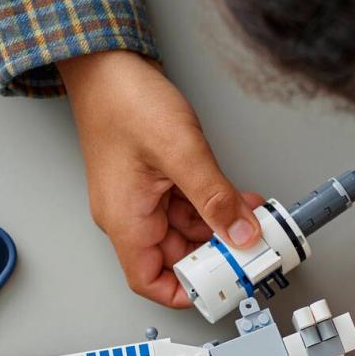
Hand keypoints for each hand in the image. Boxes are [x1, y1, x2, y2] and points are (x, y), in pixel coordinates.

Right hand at [59, 51, 260, 306]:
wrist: (105, 63)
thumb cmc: (123, 100)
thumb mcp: (180, 151)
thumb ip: (214, 198)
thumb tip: (241, 233)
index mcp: (124, 219)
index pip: (149, 280)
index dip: (185, 292)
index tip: (221, 287)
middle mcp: (128, 214)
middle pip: (173, 256)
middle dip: (214, 254)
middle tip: (249, 249)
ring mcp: (138, 197)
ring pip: (183, 230)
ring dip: (217, 227)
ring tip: (250, 218)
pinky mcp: (149, 181)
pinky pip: (183, 206)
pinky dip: (210, 206)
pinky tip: (235, 199)